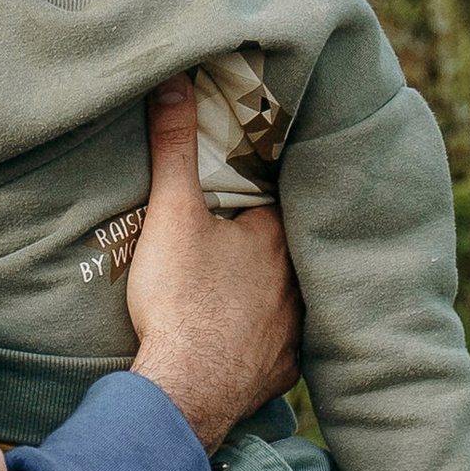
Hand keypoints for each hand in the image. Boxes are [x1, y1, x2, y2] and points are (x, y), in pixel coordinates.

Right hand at [123, 76, 302, 451]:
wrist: (186, 390)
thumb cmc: (181, 301)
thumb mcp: (171, 214)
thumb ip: (175, 147)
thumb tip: (174, 80)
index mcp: (277, 238)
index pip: (278, 199)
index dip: (257, 191)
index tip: (239, 187)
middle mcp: (299, 283)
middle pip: (286, 248)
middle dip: (264, 241)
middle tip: (236, 236)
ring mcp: (295, 331)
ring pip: (291, 297)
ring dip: (270, 290)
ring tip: (242, 284)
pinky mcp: (283, 371)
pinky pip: (282, 345)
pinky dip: (266, 338)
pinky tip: (248, 336)